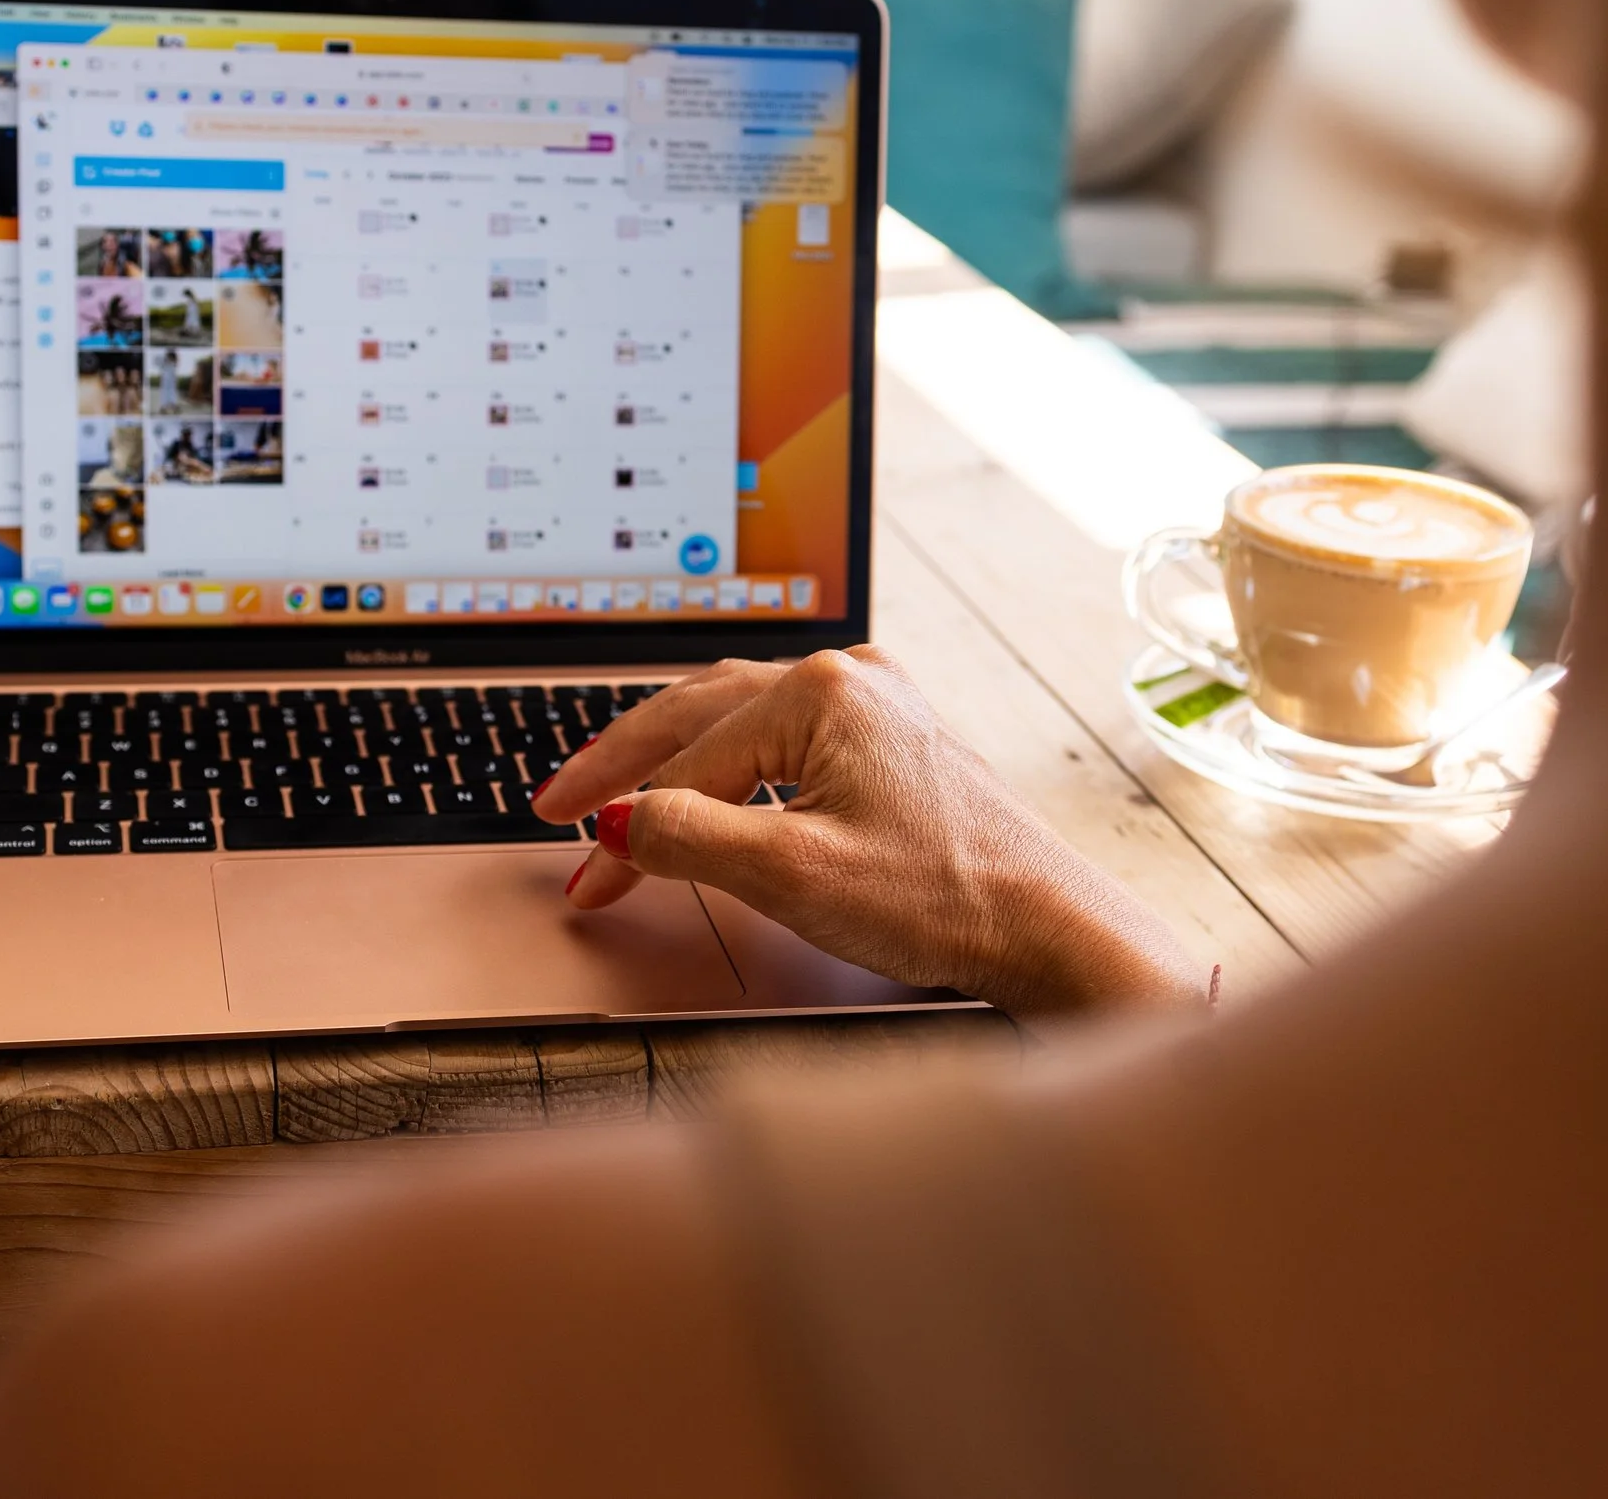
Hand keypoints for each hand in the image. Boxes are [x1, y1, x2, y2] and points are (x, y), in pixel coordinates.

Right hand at [530, 648, 1204, 1016]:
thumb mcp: (791, 876)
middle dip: (625, 768)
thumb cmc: (941, 900)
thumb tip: (619, 824)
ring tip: (615, 791)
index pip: (683, 757)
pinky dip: (729, 764)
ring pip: (741, 718)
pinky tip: (708, 781)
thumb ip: (690, 839)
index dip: (619, 819)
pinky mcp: (896, 740)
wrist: (1048, 928)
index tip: (573, 864)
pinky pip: (785, 735)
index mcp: (820, 692)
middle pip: (699, 712)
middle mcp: (850, 678)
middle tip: (559, 808)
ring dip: (673, 760)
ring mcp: (878, 704)